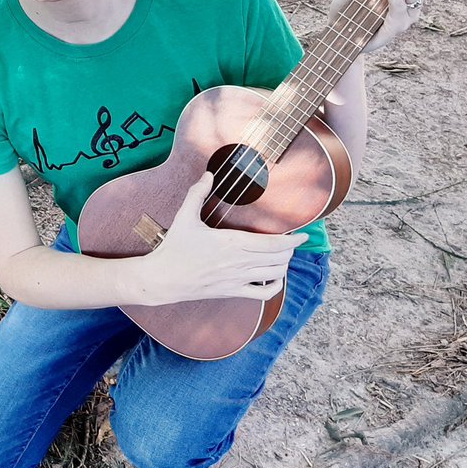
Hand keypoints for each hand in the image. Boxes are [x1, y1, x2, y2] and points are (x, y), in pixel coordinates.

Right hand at [129, 173, 306, 305]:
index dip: (293, 240)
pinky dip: (275, 286)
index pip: (273, 243)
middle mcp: (239, 262)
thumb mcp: (184, 217)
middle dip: (289, 250)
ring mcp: (238, 279)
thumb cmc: (174, 248)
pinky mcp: (233, 291)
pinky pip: (263, 293)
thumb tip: (207, 175)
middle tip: (290, 242)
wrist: (164, 279)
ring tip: (281, 256)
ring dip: (283, 264)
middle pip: (279, 258)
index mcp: (232, 242)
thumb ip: (197, 194)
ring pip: (275, 274)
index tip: (303, 235)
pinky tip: (272, 277)